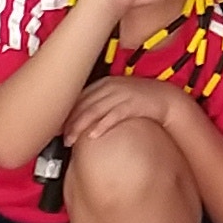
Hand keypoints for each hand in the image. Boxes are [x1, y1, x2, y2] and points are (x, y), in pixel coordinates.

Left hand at [62, 71, 187, 146]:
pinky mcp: (132, 104)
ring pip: (95, 111)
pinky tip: (93, 135)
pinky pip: (113, 116)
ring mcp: (121, 95)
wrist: (165, 98)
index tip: (57, 127)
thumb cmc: (139, 99)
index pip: (79, 97)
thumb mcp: (116, 96)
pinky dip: (102, 126)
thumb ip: (99, 103)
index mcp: (104, 83)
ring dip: (81, 126)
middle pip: (84, 105)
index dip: (66, 113)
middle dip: (70, 122)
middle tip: (61, 138)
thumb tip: (80, 118)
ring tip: (71, 140)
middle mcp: (111, 87)